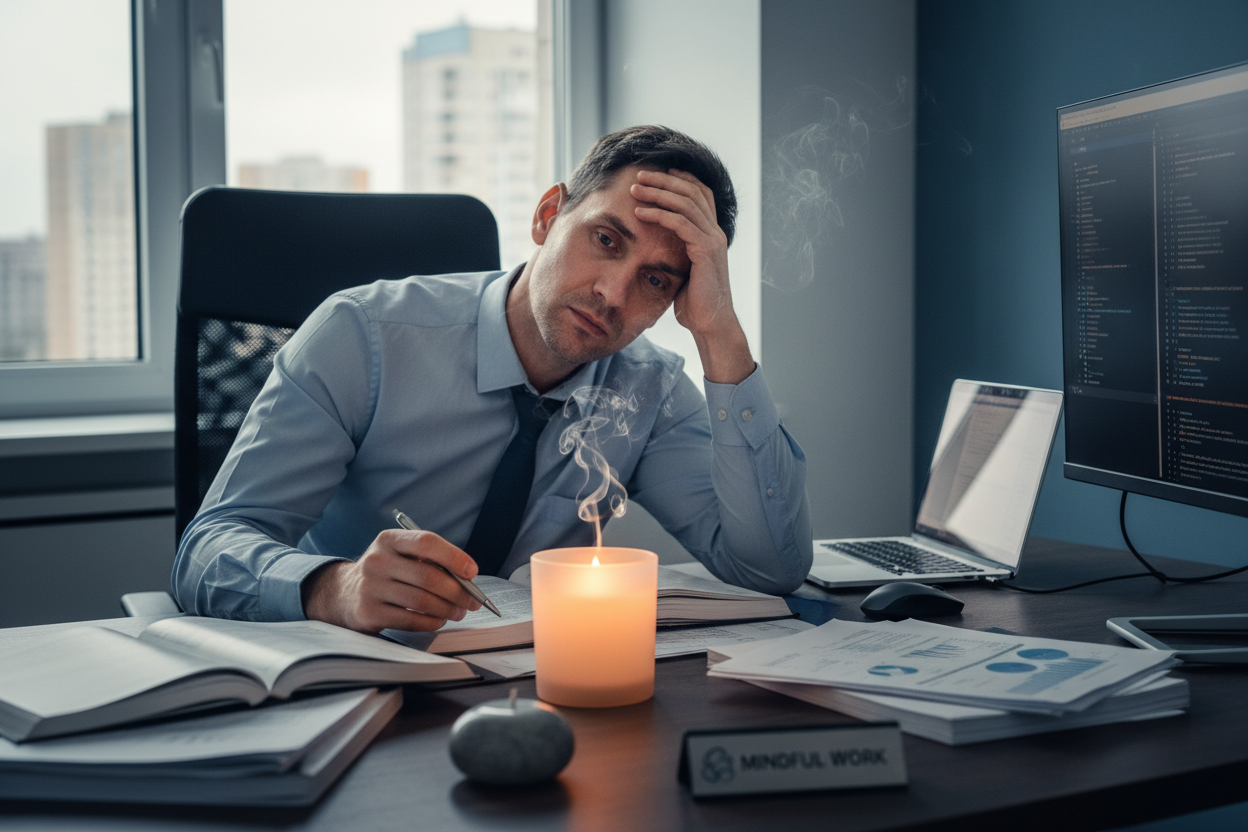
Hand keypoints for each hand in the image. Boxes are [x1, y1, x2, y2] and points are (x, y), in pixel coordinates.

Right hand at [302, 529, 481, 633]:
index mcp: (388, 540)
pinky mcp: (368, 613)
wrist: (344, 594)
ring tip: (459, 612)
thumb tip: (467, 579)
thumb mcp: (400, 555)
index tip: (472, 571)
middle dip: (458, 591)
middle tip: (473, 601)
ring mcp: (370, 587)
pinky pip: (410, 620)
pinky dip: (431, 622)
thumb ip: (430, 561)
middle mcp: (377, 561)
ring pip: (421, 600)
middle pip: (428, 576)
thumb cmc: (386, 573)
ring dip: (448, 609)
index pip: (426, 542)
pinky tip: (439, 620)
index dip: (453, 557)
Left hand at [630, 169, 754, 383]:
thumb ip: (675, 252)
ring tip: (634, 189)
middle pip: (692, 191)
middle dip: (664, 180)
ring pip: (686, 203)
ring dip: (658, 192)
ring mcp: (713, 240)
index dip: (682, 178)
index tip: (658, 172)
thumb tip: (653, 246)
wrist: (709, 324)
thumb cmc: (693, 302)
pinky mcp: (706, 251)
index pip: (700, 193)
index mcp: (711, 233)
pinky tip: (640, 212)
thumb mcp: (682, 270)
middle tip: (639, 175)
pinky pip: (681, 223)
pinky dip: (659, 214)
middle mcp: (715, 232)